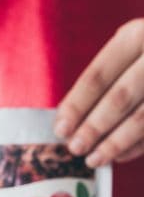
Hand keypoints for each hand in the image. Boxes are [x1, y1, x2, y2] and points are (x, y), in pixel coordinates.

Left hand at [54, 18, 143, 166]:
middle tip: (74, 148)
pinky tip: (120, 156)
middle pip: (119, 98)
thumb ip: (103, 80)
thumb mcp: (129, 52)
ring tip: (93, 159)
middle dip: (93, 127)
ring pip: (142, 117)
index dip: (76, 106)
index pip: (97, 77)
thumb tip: (68, 120)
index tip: (60, 130)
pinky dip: (138, 145)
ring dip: (115, 143)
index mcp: (136, 36)